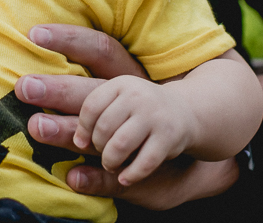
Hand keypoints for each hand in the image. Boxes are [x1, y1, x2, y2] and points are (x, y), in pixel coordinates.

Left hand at [75, 76, 193, 185]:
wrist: (184, 111)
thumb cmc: (140, 111)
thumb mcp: (120, 101)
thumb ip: (96, 115)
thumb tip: (77, 142)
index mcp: (121, 84)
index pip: (91, 106)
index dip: (82, 129)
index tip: (82, 143)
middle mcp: (138, 96)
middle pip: (103, 128)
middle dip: (98, 147)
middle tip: (103, 154)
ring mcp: (155, 116)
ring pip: (120, 145)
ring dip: (110, 161)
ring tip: (111, 165)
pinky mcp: (169, 137)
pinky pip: (144, 162)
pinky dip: (131, 174)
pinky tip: (125, 178)